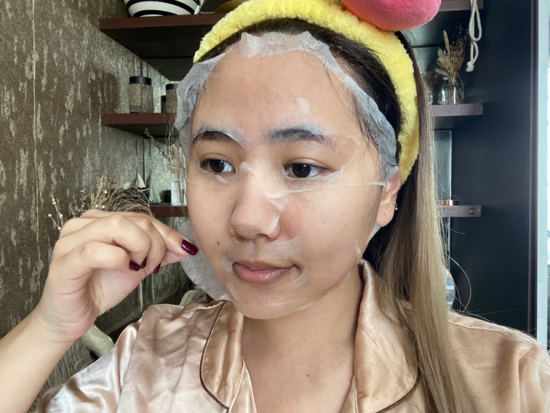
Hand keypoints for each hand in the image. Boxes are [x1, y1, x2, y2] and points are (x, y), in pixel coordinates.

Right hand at [32, 210, 196, 343]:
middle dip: (155, 243)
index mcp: (99, 220)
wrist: (71, 318)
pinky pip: (95, 250)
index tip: (183, 249)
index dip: (166, 232)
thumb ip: (158, 253)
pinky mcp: (64, 263)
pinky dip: (118, 259)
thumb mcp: (137, 267)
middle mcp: (82, 224)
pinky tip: (124, 270)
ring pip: (116, 226)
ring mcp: (69, 241)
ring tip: (138, 267)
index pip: (141, 217)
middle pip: (133, 219)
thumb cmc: (99, 289)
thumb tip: (184, 246)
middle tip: (154, 265)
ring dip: (139, 248)